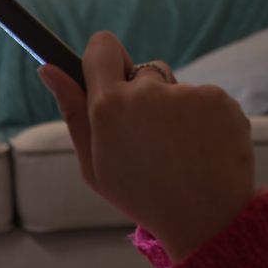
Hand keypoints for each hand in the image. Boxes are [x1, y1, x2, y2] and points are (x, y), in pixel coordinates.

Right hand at [38, 31, 254, 262]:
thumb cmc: (141, 196)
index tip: (109, 76)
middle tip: (149, 142)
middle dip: (143, 97)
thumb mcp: (93, 164)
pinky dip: (204, 119)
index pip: (102, 48)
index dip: (103, 58)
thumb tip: (47, 68)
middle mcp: (148, 91)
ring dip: (175, 110)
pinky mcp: (219, 99)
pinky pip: (205, 98)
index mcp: (109, 106)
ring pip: (175, 89)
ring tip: (178, 152)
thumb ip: (73, 112)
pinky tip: (202, 150)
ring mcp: (187, 93)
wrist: (205, 219)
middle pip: (141, 73)